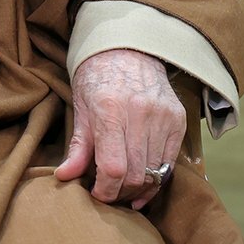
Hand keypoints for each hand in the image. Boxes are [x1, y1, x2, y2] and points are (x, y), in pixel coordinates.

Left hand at [54, 48, 185, 210]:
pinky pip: (170, 162)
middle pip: (135, 174)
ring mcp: (163, 117)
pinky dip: (158, 178)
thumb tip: (64, 176)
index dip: (106, 190)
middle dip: (120, 193)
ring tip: (124, 189)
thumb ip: (77, 147)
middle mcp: (140, 114)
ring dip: (139, 188)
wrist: (127, 50)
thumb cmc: (97, 79)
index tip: (98, 194)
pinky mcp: (179, 120)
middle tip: (109, 194)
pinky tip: (145, 183)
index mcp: (110, 110)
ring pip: (154, 172)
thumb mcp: (81, 109)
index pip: (113, 167)